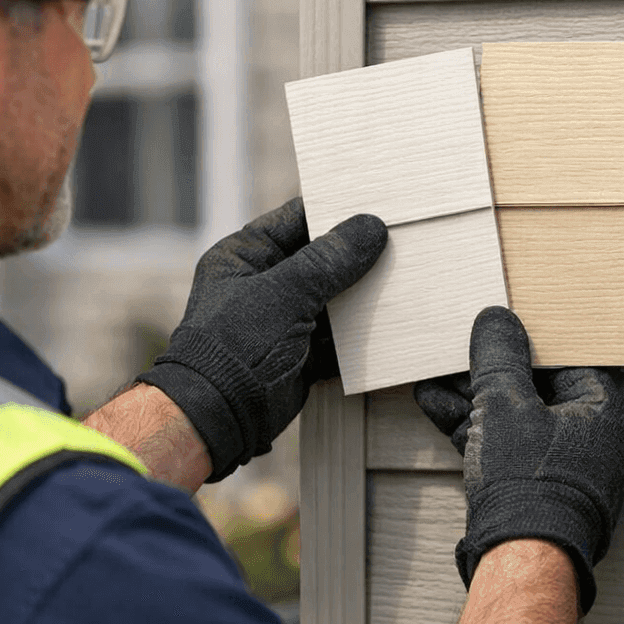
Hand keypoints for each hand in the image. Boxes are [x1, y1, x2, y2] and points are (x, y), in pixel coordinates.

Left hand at [138, 198, 386, 480]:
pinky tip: (390, 323)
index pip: (298, 218)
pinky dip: (361, 334)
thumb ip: (329, 260)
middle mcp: (265, 282)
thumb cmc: (234, 347)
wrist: (219, 418)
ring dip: (364, 296)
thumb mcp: (284, 293)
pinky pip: (340, 335)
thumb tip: (371, 226)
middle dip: (359, 256)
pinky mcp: (302, 352)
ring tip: (403, 279)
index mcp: (247, 255)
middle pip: (323, 258)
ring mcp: (284, 318)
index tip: (379, 205)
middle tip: (401, 242)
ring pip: (335, 297)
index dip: (336, 210)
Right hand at [414, 306, 623, 613]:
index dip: (530, 340)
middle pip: (538, 390)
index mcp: (607, 413)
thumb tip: (496, 320)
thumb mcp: (507, 404)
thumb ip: (500, 357)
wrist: (520, 559)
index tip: (500, 328)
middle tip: (460, 352)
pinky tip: (435, 405)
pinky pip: (506, 447)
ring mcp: (563, 469)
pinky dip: (474, 429)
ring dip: (473, 400)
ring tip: (435, 377)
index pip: (570, 360)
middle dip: (490, 373)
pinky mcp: (534, 491)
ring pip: (515, 420)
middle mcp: (593, 441)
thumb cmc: (530, 484)